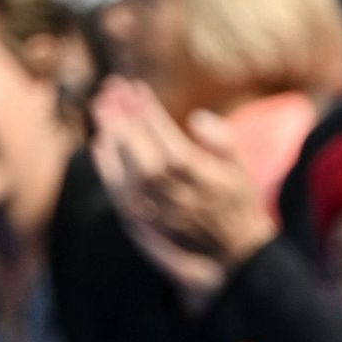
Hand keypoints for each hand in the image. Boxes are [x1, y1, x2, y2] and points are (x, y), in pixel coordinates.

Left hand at [90, 76, 276, 306]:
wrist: (231, 253)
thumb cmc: (237, 204)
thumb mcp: (241, 170)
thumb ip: (223, 141)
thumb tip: (197, 118)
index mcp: (199, 176)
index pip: (165, 135)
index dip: (148, 110)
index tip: (136, 87)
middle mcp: (172, 193)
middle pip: (139, 150)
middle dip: (122, 117)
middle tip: (110, 90)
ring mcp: (153, 209)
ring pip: (124, 168)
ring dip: (110, 135)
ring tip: (101, 108)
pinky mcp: (141, 221)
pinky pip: (117, 190)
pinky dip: (106, 166)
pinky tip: (100, 143)